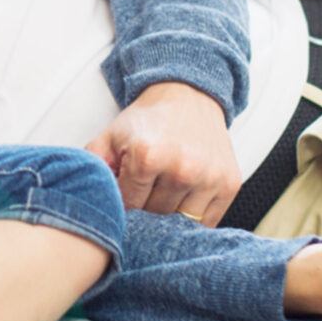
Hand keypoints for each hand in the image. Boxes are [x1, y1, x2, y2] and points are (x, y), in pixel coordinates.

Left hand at [85, 81, 239, 224]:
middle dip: (145, 211)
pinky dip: (194, 220)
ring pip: (181, 224)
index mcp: (148, 155)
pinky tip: (183, 200)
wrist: (188, 96)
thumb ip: (93, 166)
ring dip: (169, 217)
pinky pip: (207, 222)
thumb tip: (91, 201)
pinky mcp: (230, 184)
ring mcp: (209, 178)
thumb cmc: (147, 122)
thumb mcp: (111, 136)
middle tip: (144, 193)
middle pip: (155, 217)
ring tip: (163, 195)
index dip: (123, 204)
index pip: (129, 207)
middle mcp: (182, 168)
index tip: (124, 195)